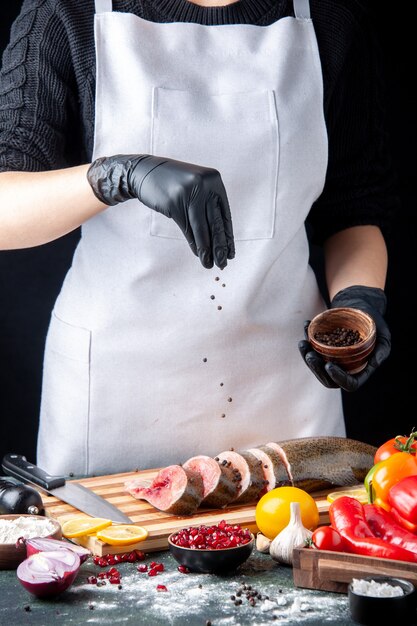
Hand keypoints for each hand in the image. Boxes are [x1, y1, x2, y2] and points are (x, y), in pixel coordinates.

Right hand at [87, 154, 234, 269]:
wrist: (145, 171)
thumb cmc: (173, 183)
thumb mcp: (196, 187)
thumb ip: (208, 204)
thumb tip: (220, 236)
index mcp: (214, 180)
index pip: (224, 214)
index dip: (228, 236)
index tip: (231, 253)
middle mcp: (204, 184)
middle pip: (215, 222)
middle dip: (220, 246)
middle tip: (223, 264)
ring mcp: (188, 192)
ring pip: (201, 227)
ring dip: (206, 249)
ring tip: (209, 264)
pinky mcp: (174, 202)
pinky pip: (187, 227)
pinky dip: (193, 242)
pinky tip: (197, 253)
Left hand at [298, 285, 390, 390]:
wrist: (362, 308)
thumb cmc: (375, 324)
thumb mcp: (384, 337)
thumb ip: (382, 351)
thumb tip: (373, 363)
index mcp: (360, 371)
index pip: (349, 383)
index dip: (338, 378)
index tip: (329, 365)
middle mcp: (343, 368)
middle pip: (327, 378)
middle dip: (316, 369)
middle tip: (310, 354)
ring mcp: (331, 359)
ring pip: (316, 365)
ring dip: (306, 356)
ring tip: (303, 343)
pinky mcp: (322, 348)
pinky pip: (312, 348)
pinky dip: (307, 338)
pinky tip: (306, 325)